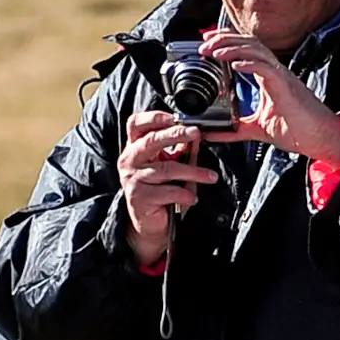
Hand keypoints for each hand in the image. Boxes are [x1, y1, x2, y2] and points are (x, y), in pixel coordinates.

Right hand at [117, 110, 217, 267]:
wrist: (147, 221)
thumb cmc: (158, 188)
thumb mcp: (168, 164)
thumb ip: (180, 150)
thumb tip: (197, 136)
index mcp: (135, 147)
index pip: (136, 124)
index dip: (154, 118)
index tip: (174, 118)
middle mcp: (130, 159)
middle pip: (152, 141)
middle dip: (176, 135)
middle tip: (196, 133)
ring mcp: (132, 178)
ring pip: (166, 169)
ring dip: (193, 172)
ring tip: (210, 176)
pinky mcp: (138, 196)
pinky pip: (167, 191)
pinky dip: (184, 194)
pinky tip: (192, 197)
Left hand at [195, 27, 339, 161]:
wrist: (321, 139)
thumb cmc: (297, 131)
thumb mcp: (257, 129)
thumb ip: (236, 129)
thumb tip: (213, 133)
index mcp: (268, 78)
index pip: (246, 51)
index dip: (227, 42)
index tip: (207, 43)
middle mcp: (274, 72)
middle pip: (248, 44)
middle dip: (225, 40)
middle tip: (203, 43)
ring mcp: (281, 76)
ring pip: (256, 51)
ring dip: (233, 48)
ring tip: (214, 50)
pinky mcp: (286, 86)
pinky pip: (266, 68)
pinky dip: (250, 63)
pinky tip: (235, 64)